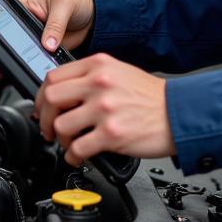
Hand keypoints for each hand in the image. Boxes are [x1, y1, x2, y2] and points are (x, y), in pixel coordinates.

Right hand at [0, 0, 94, 80]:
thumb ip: (55, 23)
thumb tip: (46, 43)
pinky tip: (19, 74)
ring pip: (7, 55)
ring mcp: (28, 40)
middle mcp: (21, 24)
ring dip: (0, 65)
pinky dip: (19, 70)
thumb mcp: (64, 4)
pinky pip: (24, 64)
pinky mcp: (38, 54)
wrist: (94, 15)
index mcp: (21, 6)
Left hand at [35, 53, 175, 164]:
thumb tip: (64, 94)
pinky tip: (79, 156)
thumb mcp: (119, 73)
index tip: (44, 108)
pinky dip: (72, 157)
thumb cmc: (151, 96)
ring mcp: (105, 108)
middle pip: (51, 98)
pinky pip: (77, 149)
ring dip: (60, 140)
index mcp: (99, 65)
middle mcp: (99, 82)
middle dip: (45, 118)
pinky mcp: (111, 133)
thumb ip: (91, 78)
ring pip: (61, 125)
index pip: (54, 76)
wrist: (178, 113)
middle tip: (49, 129)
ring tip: (69, 143)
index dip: (42, 96)